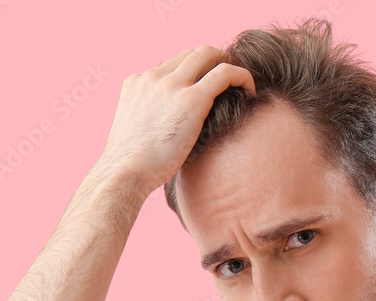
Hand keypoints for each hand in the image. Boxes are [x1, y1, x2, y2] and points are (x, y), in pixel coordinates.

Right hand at [96, 45, 255, 199]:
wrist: (124, 173)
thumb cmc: (132, 168)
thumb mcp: (138, 135)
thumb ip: (153, 124)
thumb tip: (169, 137)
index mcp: (137, 83)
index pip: (173, 63)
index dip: (196, 69)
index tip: (211, 84)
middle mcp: (153, 77)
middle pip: (191, 52)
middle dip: (216, 59)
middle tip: (234, 78)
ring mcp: (171, 85)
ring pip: (208, 54)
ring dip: (230, 63)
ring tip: (244, 83)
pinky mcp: (191, 99)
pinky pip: (225, 73)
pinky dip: (242, 77)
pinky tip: (251, 92)